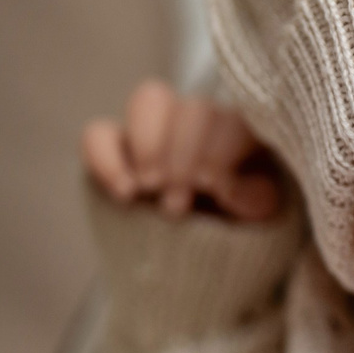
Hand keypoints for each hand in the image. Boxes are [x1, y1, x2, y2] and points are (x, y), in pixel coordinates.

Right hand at [82, 78, 283, 220]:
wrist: (197, 252)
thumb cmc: (233, 223)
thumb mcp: (253, 216)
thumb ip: (255, 199)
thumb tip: (230, 190)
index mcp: (239, 131)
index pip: (232, 118)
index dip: (218, 150)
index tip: (211, 188)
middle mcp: (199, 120)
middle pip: (193, 107)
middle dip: (184, 154)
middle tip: (178, 202)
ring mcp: (155, 129)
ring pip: (149, 101)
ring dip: (149, 144)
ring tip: (149, 189)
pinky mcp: (114, 145)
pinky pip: (98, 134)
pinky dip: (106, 160)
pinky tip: (124, 194)